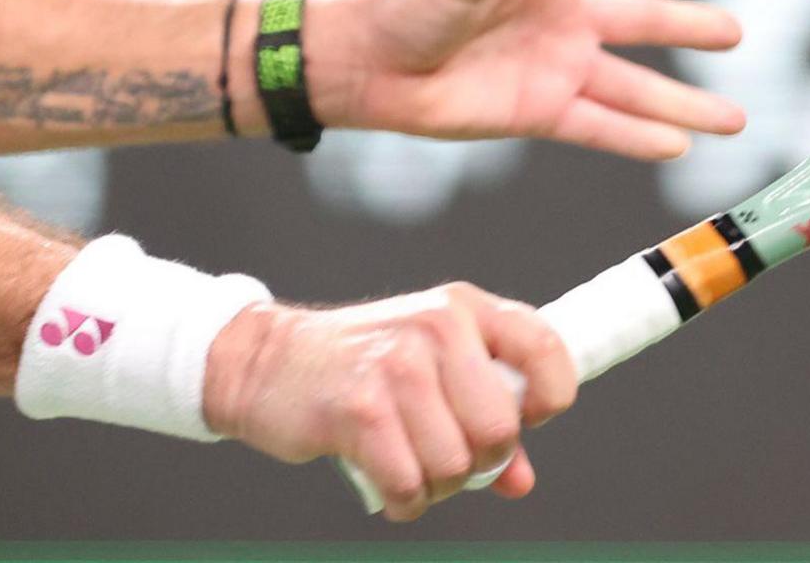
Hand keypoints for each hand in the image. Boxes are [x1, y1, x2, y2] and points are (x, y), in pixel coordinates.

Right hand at [202, 284, 576, 521]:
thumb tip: (520, 479)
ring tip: (407, 465)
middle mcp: (434, 327)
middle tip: (445, 456)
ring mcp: (396, 366)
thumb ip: (477, 415)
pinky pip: (410, 483)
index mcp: (459, 308)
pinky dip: (403, 500)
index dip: (546, 401)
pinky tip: (387, 484)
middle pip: (500, 428)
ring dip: (436, 485)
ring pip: (456, 465)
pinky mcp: (360, 409)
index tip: (521, 422)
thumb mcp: (424, 367)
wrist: (263, 361)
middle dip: (479, 461)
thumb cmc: (351, 366)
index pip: (546, 350)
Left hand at [301, 0, 745, 158]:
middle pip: (640, 22)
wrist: (374, 70)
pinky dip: (639, 137)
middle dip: (688, 26)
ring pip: (634, 87)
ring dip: (683, 103)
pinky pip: (602, 126)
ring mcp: (556, 67)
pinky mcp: (542, 112)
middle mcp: (560, 19)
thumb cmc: (411, 8)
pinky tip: (679, 145)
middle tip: (737, 32)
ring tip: (736, 119)